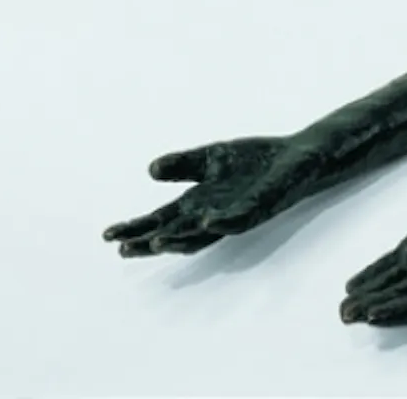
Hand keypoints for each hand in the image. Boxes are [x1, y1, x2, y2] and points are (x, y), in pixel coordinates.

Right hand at [103, 135, 322, 256]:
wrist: (297, 158)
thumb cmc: (254, 162)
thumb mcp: (212, 157)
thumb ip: (183, 164)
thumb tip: (151, 170)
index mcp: (199, 202)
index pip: (162, 220)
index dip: (137, 228)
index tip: (108, 235)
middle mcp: (213, 213)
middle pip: (176, 233)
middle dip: (150, 242)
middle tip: (122, 249)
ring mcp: (236, 214)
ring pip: (204, 234)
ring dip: (182, 239)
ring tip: (157, 242)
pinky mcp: (260, 207)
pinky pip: (240, 218)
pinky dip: (224, 222)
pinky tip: (207, 221)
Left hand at [340, 173, 406, 325]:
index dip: (398, 308)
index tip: (373, 313)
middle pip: (402, 296)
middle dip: (374, 305)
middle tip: (346, 315)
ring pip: (393, 281)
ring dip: (369, 292)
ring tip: (343, 304)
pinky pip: (394, 260)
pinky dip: (375, 270)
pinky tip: (355, 282)